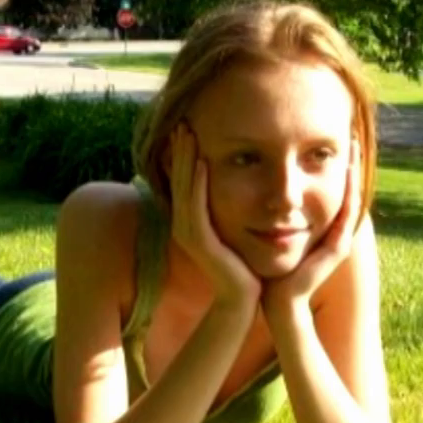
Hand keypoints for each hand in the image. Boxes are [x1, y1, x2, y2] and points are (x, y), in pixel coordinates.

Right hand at [169, 124, 259, 306]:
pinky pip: (197, 207)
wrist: (243, 299)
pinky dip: (198, 184)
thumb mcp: (233, 231)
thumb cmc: (242, 267)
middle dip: (180, 151)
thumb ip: (229, 212)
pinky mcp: (200, 242)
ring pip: (185, 189)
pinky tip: (203, 163)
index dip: (184, 156)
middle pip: (179, 180)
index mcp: (191, 221)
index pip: (184, 182)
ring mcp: (189, 233)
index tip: (188, 129)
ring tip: (187, 134)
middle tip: (181, 122)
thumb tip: (239, 190)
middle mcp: (185, 225)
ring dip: (186, 160)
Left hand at [265, 139, 363, 312]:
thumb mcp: (274, 234)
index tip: (334, 140)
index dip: (337, 167)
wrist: (279, 302)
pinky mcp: (338, 249)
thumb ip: (275, 215)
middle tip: (352, 133)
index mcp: (323, 228)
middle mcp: (337, 232)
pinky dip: (350, 193)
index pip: (335, 191)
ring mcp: (340, 240)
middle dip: (351, 163)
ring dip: (355, 172)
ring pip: (353, 198)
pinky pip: (347, 215)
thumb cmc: (272, 270)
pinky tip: (349, 174)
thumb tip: (260, 191)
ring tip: (354, 147)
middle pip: (349, 191)